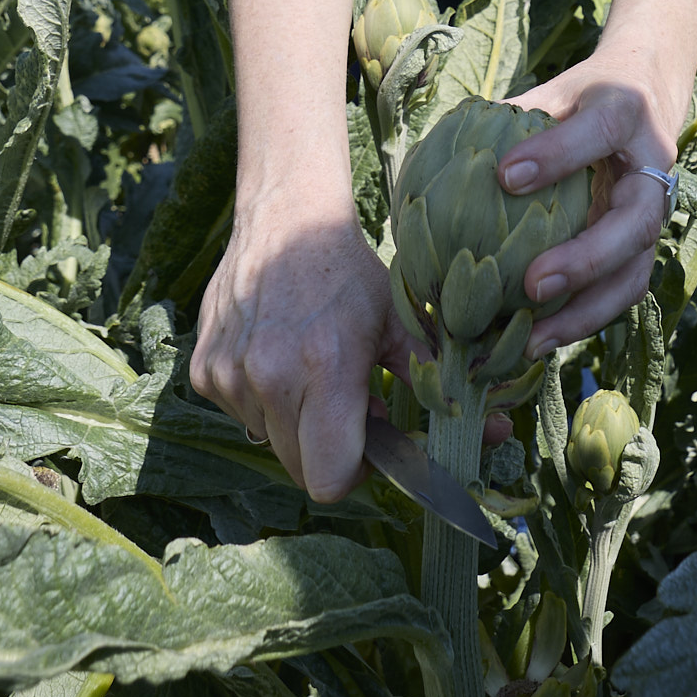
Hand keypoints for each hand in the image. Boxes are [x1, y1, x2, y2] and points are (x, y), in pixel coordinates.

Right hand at [193, 189, 416, 502]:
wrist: (284, 218)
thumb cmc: (350, 274)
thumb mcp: (401, 324)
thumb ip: (440, 384)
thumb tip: (493, 437)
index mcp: (326, 367)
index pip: (329, 479)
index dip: (355, 473)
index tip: (369, 443)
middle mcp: (269, 376)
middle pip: (300, 469)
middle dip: (328, 449)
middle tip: (347, 403)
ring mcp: (228, 375)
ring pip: (269, 442)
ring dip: (295, 424)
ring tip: (312, 372)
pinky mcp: (203, 370)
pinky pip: (240, 417)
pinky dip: (263, 402)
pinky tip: (278, 357)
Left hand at [499, 43, 688, 356]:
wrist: (651, 91)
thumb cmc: (585, 96)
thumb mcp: (554, 91)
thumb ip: (512, 119)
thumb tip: (443, 154)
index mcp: (627, 112)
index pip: (599, 131)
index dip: (558, 154)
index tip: (505, 176)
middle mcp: (652, 167)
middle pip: (636, 223)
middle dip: (587, 259)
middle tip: (532, 286)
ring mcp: (655, 213)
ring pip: (636, 272)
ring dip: (586, 312)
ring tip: (533, 340)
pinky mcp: (645, 247)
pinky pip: (622, 291)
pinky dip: (583, 320)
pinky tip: (538, 339)